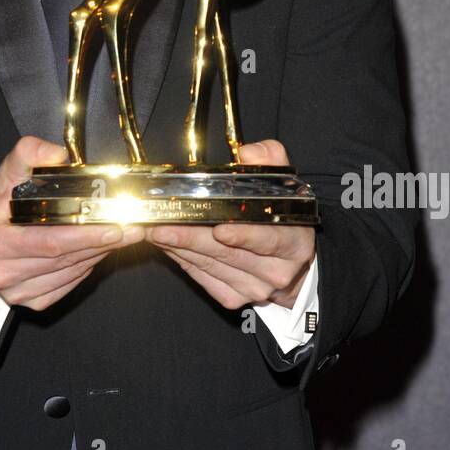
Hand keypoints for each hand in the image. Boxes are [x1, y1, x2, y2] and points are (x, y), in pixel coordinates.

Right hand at [0, 135, 144, 310]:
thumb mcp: (5, 174)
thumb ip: (28, 154)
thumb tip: (57, 153)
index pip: (50, 241)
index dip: (85, 235)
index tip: (116, 225)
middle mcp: (4, 271)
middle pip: (64, 259)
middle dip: (102, 243)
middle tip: (132, 229)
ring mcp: (16, 291)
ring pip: (69, 273)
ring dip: (98, 255)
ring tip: (122, 237)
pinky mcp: (29, 301)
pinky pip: (66, 285)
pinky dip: (85, 269)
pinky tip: (97, 252)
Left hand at [144, 139, 315, 310]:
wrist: (287, 264)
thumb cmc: (279, 218)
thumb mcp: (284, 184)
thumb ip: (271, 159)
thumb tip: (248, 153)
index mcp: (293, 243)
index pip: (269, 240)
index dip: (243, 236)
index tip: (219, 229)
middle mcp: (276, 270)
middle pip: (228, 253)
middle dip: (191, 236)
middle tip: (162, 223)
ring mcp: (254, 288)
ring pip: (209, 264)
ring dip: (179, 246)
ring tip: (155, 229)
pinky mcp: (232, 297)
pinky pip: (201, 276)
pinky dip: (181, 259)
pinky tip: (167, 244)